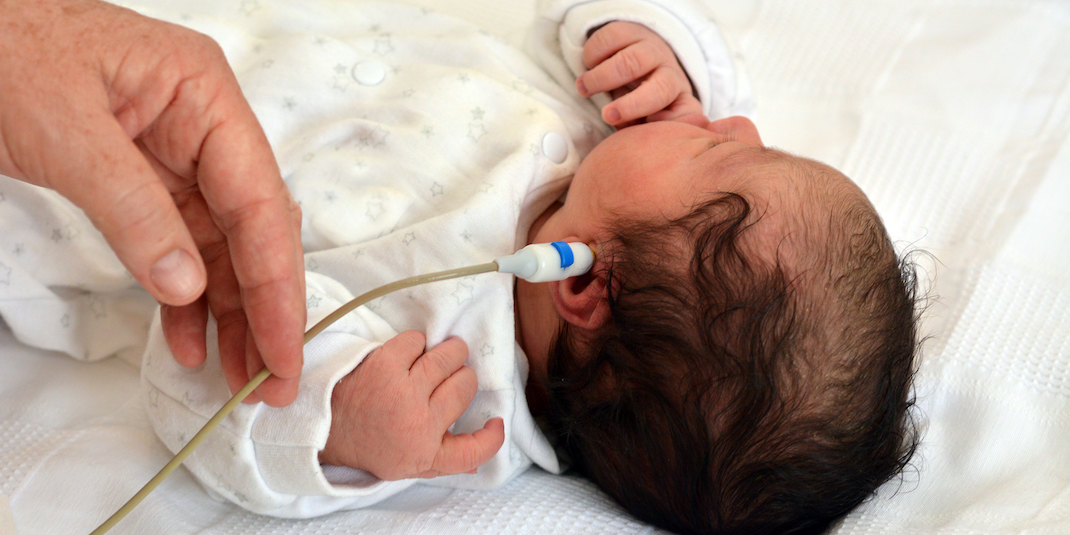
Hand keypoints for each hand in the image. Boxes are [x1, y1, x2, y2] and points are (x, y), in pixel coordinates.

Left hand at [0, 0, 304, 405]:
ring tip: (235, 375)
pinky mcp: (147, 179)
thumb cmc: (4, 48)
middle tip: (272, 379)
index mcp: (204, 95)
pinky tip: (187, 339)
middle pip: (252, 230)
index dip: (274, 283)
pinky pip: (179, 244)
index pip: (258, 202)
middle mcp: (204, 125)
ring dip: (230, 313)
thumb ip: (131, 208)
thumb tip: (184, 284)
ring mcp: (177, 152)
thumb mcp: (64, 129)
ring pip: (221, 246)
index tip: (282, 347)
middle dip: (264, 307)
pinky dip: (183, 296)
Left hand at [320, 331, 505, 479]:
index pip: (474, 451)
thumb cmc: (370, 441)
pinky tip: (408, 355)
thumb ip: (446, 456)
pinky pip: (419, 341)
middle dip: (462, 376)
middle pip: (466, 385)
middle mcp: (418, 425)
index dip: (491, 437)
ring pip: (448, 356)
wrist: (323, 425)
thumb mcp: (407, 463)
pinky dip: (416, 344)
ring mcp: (402, 393)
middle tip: (449, 377)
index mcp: (425, 454)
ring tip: (438, 357)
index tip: (495, 423)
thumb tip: (486, 442)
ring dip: (448, 352)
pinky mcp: (385, 365)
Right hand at [577, 21, 706, 127]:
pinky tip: (588, 65)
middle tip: (606, 117)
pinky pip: (611, 39)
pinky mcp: (631, 32)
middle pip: (660, 89)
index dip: (669, 125)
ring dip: (602, 77)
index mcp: (678, 100)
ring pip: (632, 62)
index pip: (686, 114)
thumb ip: (641, 132)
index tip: (644, 136)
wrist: (633, 60)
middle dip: (632, 105)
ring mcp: (652, 50)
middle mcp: (670, 73)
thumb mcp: (643, 121)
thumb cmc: (637, 100)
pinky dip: (593, 54)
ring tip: (582, 88)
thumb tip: (630, 139)